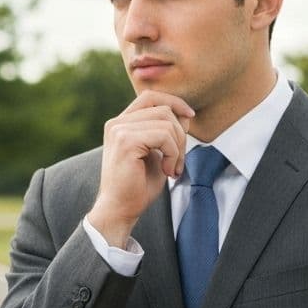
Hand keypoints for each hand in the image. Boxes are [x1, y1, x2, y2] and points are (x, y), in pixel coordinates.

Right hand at [88, 91, 193, 245]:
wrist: (119, 210)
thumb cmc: (137, 186)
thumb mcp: (156, 153)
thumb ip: (167, 132)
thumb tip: (184, 115)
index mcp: (120, 123)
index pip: (150, 97)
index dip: (173, 102)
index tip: (190, 117)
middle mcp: (116, 123)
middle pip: (163, 109)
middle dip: (180, 134)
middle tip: (178, 162)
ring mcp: (119, 130)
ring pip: (166, 122)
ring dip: (178, 147)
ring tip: (172, 168)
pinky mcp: (125, 141)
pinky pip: (164, 136)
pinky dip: (172, 154)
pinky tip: (167, 171)